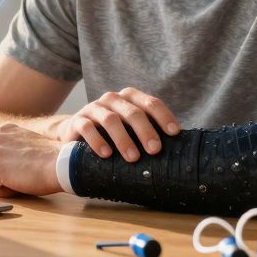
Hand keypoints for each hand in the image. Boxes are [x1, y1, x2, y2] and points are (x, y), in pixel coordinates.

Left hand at [0, 124, 64, 196]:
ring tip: (23, 179)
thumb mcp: (28, 145)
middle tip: (23, 176)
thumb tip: (3, 164)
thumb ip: (12, 149)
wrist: (62, 164)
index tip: (24, 168)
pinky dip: (5, 193)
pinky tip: (21, 184)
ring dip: (3, 186)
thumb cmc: (51, 160)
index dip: (5, 170)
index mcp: (4, 130)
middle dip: (0, 179)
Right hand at [58, 88, 179, 161]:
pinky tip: (106, 154)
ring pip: (110, 119)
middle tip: (155, 150)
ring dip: (123, 139)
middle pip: (132, 112)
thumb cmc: (112, 135)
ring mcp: (93, 108)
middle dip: (146, 131)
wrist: (76, 136)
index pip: (150, 103)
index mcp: (130, 98)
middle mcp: (112, 99)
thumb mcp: (131, 131)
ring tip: (133, 158)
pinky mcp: (77, 120)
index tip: (174, 133)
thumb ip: (149, 133)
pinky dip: (98, 141)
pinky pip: (87, 127)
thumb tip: (180, 150)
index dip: (163, 116)